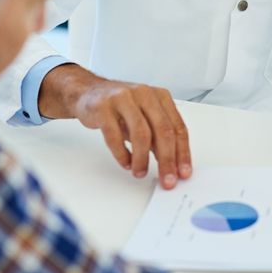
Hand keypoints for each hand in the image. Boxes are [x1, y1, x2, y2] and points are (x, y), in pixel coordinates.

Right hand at [39, 64, 192, 188]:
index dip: (183, 153)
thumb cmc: (120, 108)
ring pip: (141, 133)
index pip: (177, 127)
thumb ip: (158, 138)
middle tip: (167, 179)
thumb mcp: (144, 119)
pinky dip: (121, 153)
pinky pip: (115, 135)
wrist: (88, 93)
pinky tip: (125, 163)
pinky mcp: (104, 107)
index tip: (183, 173)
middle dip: (167, 160)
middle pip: (163, 130)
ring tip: (140, 172)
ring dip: (142, 158)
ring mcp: (124, 98)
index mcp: (160, 96)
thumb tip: (172, 164)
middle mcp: (144, 94)